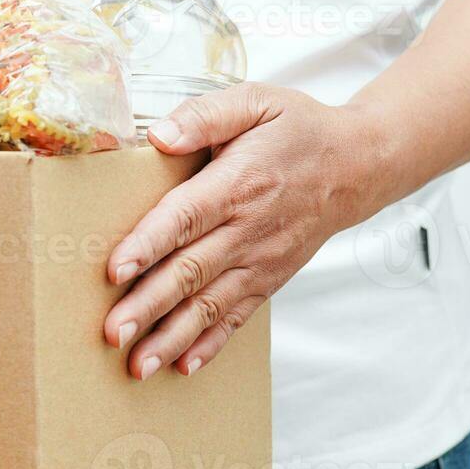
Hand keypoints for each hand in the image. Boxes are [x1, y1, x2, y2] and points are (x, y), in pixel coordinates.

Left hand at [104, 83, 387, 379]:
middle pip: (190, 272)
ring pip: (209, 305)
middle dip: (148, 306)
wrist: (358, 164)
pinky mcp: (269, 278)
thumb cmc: (297, 128)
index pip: (184, 218)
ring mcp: (260, 261)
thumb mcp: (255, 101)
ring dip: (170, 337)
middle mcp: (248, 230)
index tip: (114, 270)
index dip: (148, 244)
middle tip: (111, 333)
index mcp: (238, 183)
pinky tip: (181, 367)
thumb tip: (159, 135)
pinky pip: (236, 317)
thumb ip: (205, 115)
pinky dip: (209, 345)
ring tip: (136, 366)